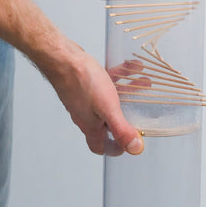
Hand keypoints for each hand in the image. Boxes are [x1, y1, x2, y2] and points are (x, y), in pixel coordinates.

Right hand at [47, 39, 144, 156]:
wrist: (63, 57)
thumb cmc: (82, 82)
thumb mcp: (107, 108)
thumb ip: (121, 129)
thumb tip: (136, 149)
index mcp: (90, 126)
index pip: (101, 147)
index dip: (116, 148)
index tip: (130, 141)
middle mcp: (85, 114)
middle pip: (107, 122)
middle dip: (127, 116)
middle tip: (141, 108)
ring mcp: (83, 98)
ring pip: (109, 99)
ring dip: (127, 92)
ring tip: (143, 82)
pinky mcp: (83, 82)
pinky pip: (105, 82)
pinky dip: (119, 76)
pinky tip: (131, 66)